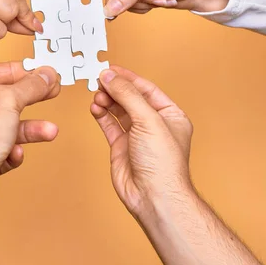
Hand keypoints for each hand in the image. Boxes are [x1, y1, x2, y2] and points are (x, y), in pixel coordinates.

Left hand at [0, 62, 59, 242]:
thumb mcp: (6, 100)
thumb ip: (29, 86)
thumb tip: (45, 75)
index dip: (14, 71)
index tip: (36, 72)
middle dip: (27, 99)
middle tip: (48, 91)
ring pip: (5, 127)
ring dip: (29, 130)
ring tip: (48, 130)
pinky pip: (3, 151)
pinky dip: (13, 152)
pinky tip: (15, 153)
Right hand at [91, 66, 260, 264]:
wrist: (153, 196)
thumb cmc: (162, 163)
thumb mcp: (148, 120)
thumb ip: (127, 95)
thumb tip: (110, 76)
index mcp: (170, 115)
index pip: (147, 89)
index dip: (128, 78)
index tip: (110, 69)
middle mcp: (153, 124)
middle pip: (131, 98)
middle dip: (115, 88)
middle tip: (99, 80)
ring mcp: (136, 136)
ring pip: (118, 110)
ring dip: (106, 100)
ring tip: (97, 95)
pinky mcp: (121, 147)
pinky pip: (109, 124)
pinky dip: (101, 115)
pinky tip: (95, 108)